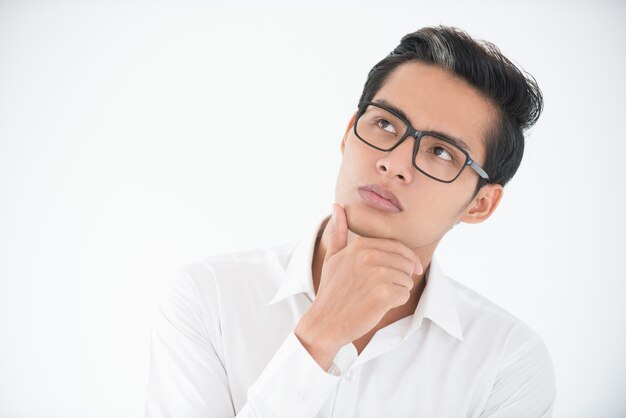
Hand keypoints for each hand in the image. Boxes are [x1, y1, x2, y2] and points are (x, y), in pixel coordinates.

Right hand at [295, 203, 422, 368]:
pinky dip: (397, 302)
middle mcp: (369, 257)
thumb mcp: (333, 257)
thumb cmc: (331, 291)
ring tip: (380, 297)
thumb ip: (339, 232)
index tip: (412, 269)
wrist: (325, 322)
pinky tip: (380, 306)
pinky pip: (404, 294)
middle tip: (388, 287)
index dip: (407, 259)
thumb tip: (337, 206)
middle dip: (403, 275)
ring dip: (399, 290)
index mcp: (360, 246)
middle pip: (405, 262)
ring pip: (406, 279)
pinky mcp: (383, 294)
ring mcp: (377, 275)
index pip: (398, 247)